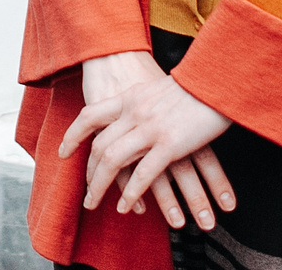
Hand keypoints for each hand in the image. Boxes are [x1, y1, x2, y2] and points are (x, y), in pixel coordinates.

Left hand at [60, 53, 237, 230]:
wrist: (217, 75)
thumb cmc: (194, 83)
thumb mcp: (159, 88)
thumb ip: (144, 103)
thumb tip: (136, 116)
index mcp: (130, 97)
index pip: (90, 115)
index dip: (73, 135)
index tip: (63, 152)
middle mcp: (134, 111)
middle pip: (100, 146)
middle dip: (89, 173)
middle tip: (86, 193)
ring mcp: (150, 127)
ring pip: (113, 161)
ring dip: (100, 186)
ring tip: (95, 204)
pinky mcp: (170, 143)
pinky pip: (142, 173)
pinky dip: (131, 193)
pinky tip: (126, 207)